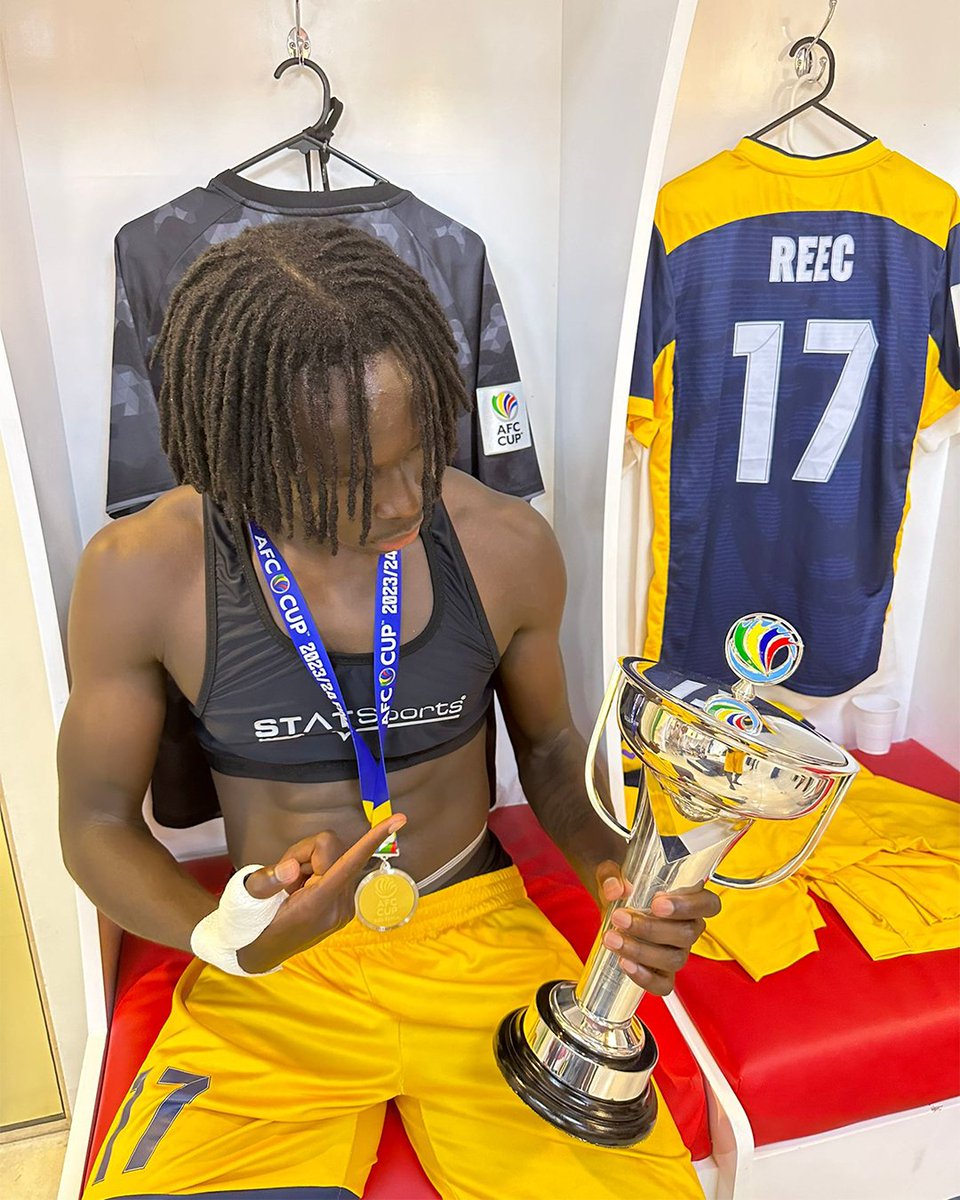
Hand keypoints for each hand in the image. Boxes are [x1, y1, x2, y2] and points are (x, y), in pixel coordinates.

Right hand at [235, 815, 405, 972]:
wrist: (257, 954)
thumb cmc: (250, 926)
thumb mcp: (246, 902)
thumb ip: (266, 883)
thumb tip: (290, 867)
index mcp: (317, 905)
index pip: (350, 863)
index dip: (374, 839)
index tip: (399, 820)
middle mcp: (339, 906)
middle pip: (331, 848)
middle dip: (304, 852)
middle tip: (283, 875)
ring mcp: (344, 907)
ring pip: (332, 855)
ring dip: (307, 862)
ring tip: (290, 888)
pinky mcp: (344, 904)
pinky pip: (334, 867)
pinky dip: (313, 871)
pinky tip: (299, 890)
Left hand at [594, 861, 720, 995]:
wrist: (611, 907)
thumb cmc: (622, 885)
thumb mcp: (612, 872)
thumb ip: (611, 876)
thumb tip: (615, 889)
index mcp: (688, 898)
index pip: (708, 904)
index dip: (688, 905)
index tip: (657, 903)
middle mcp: (688, 927)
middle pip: (687, 934)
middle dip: (651, 928)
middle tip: (621, 918)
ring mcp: (677, 951)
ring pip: (673, 959)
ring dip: (641, 950)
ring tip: (613, 938)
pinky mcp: (662, 972)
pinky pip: (663, 984)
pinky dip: (645, 977)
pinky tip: (624, 962)